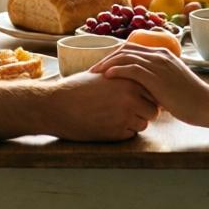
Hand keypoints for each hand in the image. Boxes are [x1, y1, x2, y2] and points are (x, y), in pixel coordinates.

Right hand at [45, 71, 159, 141]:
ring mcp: (125, 116)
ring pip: (143, 124)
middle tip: (126, 111)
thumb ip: (123, 76)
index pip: (152, 92)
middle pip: (152, 110)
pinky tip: (106, 125)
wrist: (56, 105)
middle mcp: (131, 97)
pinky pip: (130, 134)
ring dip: (133, 123)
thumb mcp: (103, 73)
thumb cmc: (76, 88)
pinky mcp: (116, 133)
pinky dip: (123, 132)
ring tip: (114, 117)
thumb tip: (139, 78)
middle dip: (142, 112)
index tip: (135, 99)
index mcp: (129, 80)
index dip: (145, 97)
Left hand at [90, 44, 208, 124]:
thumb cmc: (190, 100)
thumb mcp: (171, 86)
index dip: (116, 56)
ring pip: (126, 57)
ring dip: (107, 63)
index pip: (132, 48)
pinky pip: (131, 68)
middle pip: (125, 49)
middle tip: (94, 70)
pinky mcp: (157, 76)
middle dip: (107, 58)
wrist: (206, 104)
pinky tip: (107, 76)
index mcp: (162, 54)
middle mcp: (159, 55)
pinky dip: (117, 70)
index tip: (104, 67)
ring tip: (95, 73)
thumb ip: (156, 83)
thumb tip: (141, 91)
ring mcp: (158, 64)